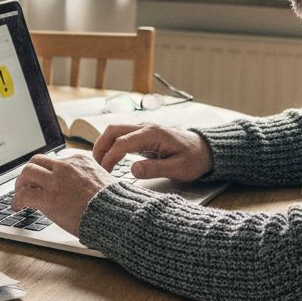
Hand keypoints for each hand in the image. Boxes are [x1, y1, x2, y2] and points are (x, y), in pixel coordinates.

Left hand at [11, 153, 116, 236]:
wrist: (115, 214)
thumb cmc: (113, 203)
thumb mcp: (104, 180)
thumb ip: (89, 178)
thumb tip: (83, 187)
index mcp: (80, 160)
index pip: (54, 160)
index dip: (45, 171)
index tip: (43, 180)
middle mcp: (66, 166)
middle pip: (36, 161)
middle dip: (28, 173)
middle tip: (25, 184)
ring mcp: (56, 181)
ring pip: (27, 173)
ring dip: (19, 184)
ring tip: (18, 195)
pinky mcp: (49, 198)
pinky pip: (25, 194)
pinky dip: (17, 200)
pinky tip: (18, 207)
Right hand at [92, 123, 212, 181]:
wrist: (204, 150)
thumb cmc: (193, 159)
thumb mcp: (178, 168)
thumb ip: (154, 169)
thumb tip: (132, 170)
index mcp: (153, 133)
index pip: (122, 142)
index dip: (110, 157)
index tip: (105, 173)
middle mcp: (145, 127)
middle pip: (112, 130)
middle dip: (100, 148)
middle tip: (97, 168)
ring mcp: (143, 129)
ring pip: (114, 131)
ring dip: (103, 145)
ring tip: (101, 165)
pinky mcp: (142, 135)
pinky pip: (120, 135)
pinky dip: (110, 145)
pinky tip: (109, 159)